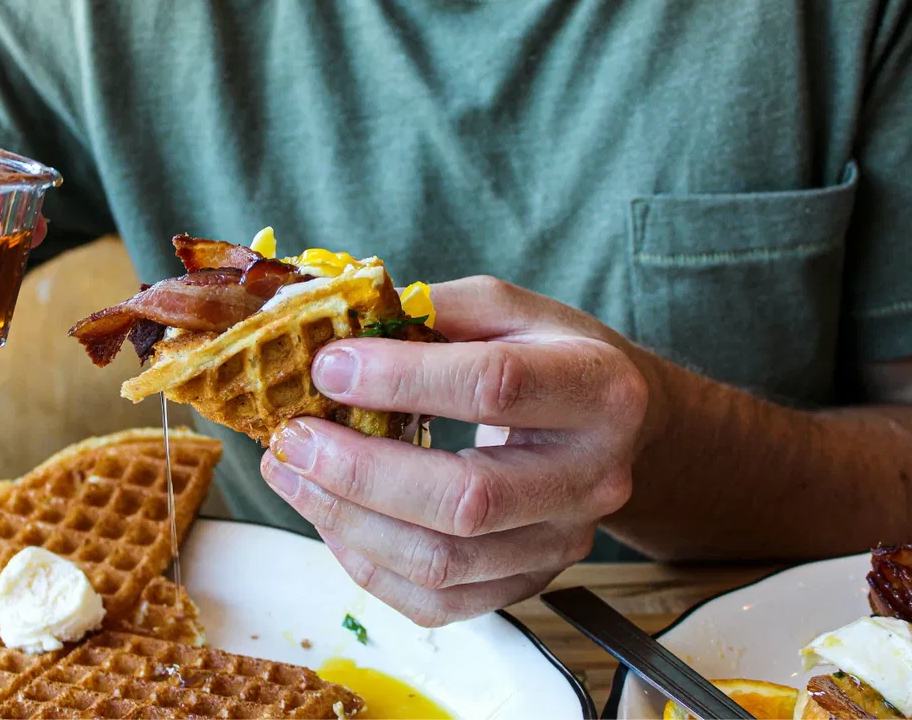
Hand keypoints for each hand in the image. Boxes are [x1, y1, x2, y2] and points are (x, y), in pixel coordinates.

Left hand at [260, 276, 656, 626]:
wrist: (621, 425)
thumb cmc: (551, 356)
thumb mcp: (509, 309)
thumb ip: (434, 309)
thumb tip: (340, 326)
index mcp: (599, 389)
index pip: (495, 386)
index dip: (401, 378)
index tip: (328, 366)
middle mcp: (592, 477)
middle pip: (468, 498)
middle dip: (361, 471)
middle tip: (292, 438)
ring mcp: (562, 542)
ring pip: (444, 562)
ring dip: (349, 522)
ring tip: (291, 475)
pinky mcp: (528, 583)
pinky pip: (437, 602)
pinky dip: (367, 565)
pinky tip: (331, 517)